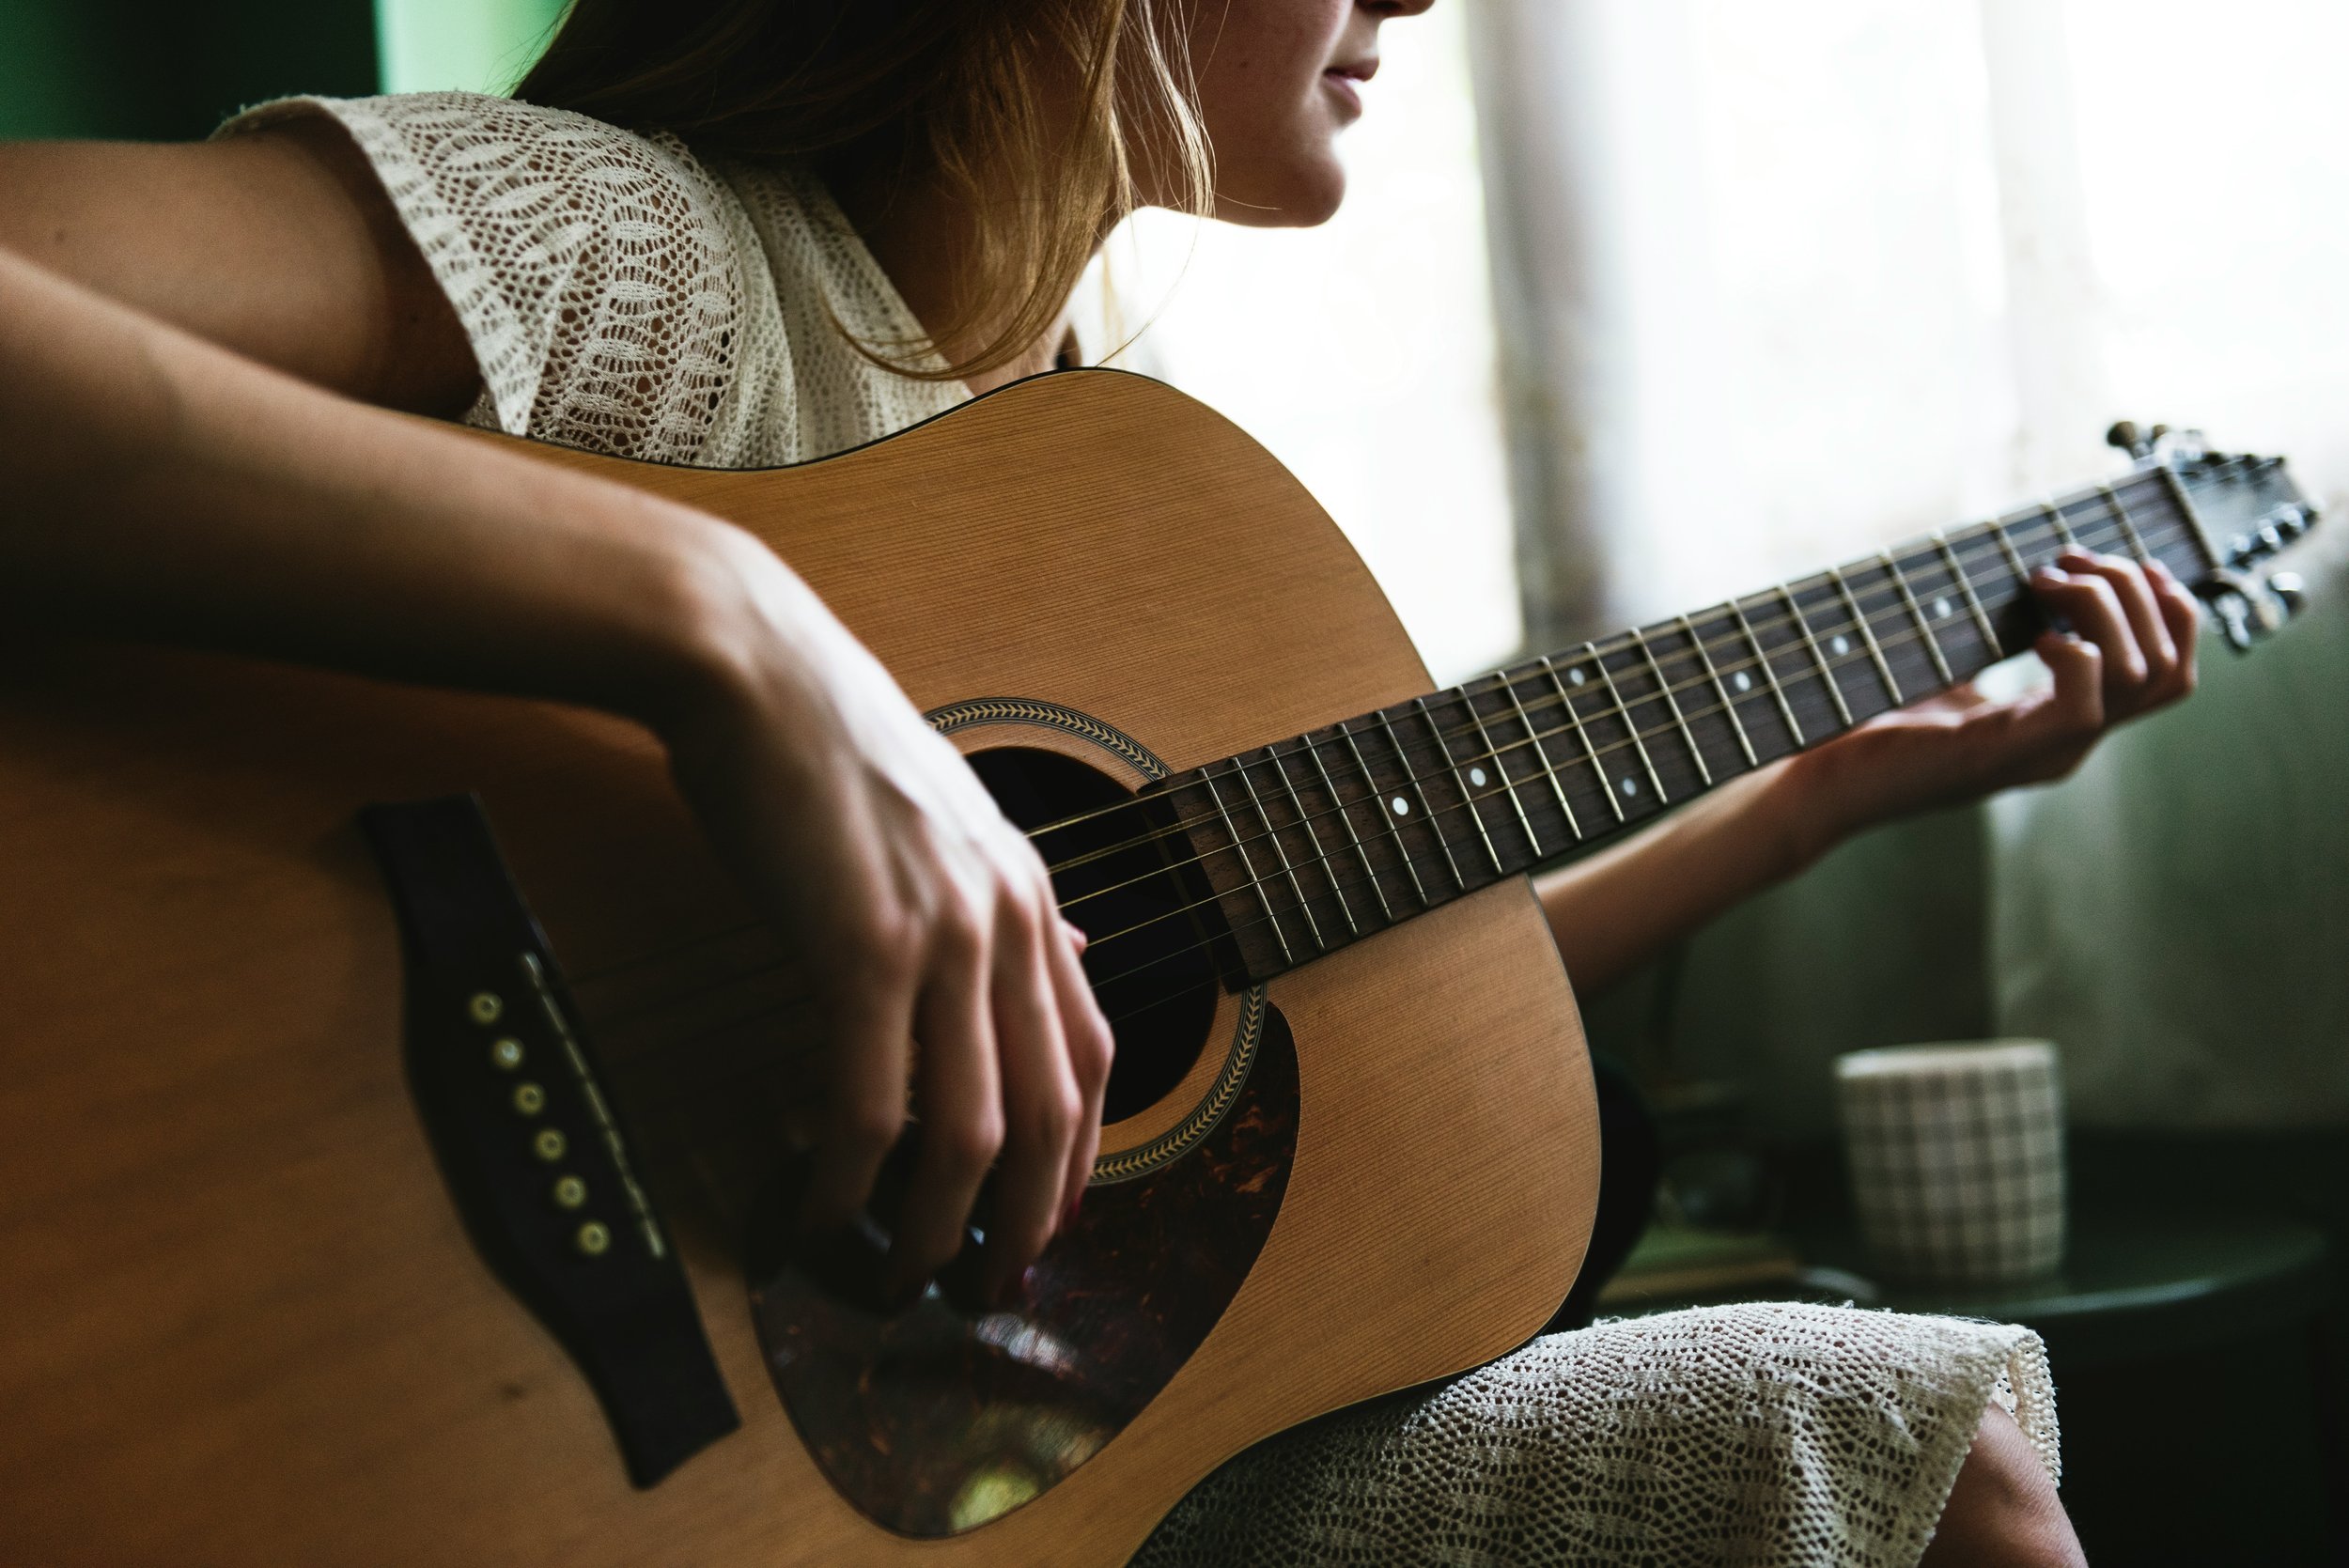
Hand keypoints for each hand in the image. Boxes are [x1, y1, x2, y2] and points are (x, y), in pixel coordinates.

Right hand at [656, 536, 1112, 1308]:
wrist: (754, 668)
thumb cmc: (830, 746)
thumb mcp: (951, 819)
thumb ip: (1005, 900)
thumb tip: (1061, 952)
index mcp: (1031, 895)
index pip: (1097, 1060)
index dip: (1080, 1164)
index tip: (1045, 1227)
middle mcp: (1010, 921)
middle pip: (1052, 1120)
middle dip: (1024, 1230)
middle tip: (984, 1295)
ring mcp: (944, 937)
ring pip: (970, 1136)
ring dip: (935, 1233)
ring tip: (891, 1280)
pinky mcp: (861, 949)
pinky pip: (868, 1106)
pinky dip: (842, 1184)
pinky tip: (812, 1217)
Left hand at [1786, 551, 2200, 849]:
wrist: (1822, 781)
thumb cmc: (1878, 722)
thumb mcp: (1956, 669)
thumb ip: (2002, 637)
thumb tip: (2035, 568)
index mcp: (2066, 724)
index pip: (2172, 672)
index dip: (2168, 608)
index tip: (2114, 561)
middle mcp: (2069, 745)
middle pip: (2169, 667)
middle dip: (2134, 592)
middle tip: (2065, 560)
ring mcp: (2044, 754)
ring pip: (2141, 677)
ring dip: (2105, 608)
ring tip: (2044, 581)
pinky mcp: (2005, 755)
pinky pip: (2084, 706)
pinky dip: (2073, 653)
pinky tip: (2031, 635)